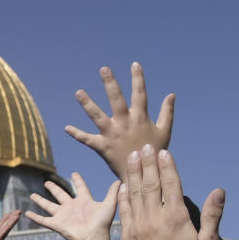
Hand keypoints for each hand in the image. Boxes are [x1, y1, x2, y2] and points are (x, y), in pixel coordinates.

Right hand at [26, 173, 118, 239]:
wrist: (92, 238)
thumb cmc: (102, 223)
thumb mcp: (108, 205)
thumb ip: (112, 193)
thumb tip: (119, 180)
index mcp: (84, 201)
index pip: (80, 188)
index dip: (77, 180)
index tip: (74, 174)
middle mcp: (72, 207)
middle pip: (60, 195)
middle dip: (53, 188)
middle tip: (47, 182)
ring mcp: (63, 215)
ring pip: (48, 205)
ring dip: (40, 200)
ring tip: (32, 195)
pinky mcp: (56, 224)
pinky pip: (43, 220)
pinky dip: (34, 217)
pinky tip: (26, 213)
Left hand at [65, 63, 174, 180]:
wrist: (144, 175)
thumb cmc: (154, 151)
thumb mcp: (164, 131)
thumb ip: (167, 112)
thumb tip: (172, 94)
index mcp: (140, 118)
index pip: (140, 94)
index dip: (138, 78)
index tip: (135, 64)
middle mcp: (125, 123)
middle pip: (117, 99)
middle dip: (110, 83)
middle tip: (103, 68)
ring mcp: (112, 135)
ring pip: (97, 116)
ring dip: (87, 104)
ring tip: (78, 92)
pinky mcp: (102, 147)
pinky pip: (87, 140)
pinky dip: (77, 134)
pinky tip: (66, 128)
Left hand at [118, 145, 222, 239]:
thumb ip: (212, 215)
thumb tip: (218, 191)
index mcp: (175, 218)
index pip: (170, 185)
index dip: (167, 167)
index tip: (163, 152)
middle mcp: (154, 218)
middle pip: (149, 184)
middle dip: (146, 164)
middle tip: (143, 147)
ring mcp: (138, 227)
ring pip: (133, 194)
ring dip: (132, 174)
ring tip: (131, 157)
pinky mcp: (126, 236)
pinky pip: (123, 210)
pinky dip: (122, 196)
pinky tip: (122, 185)